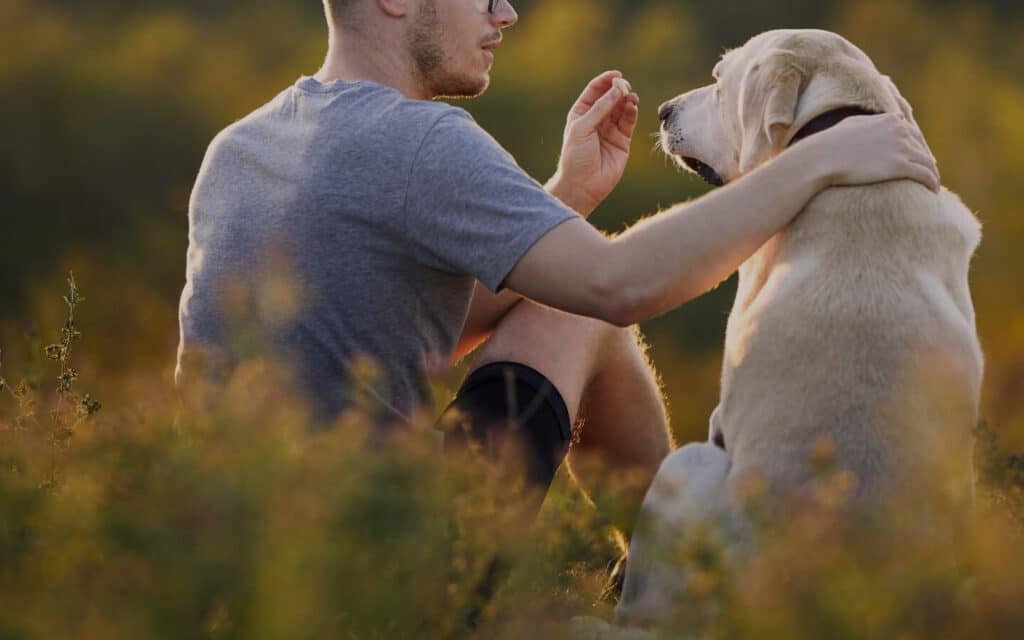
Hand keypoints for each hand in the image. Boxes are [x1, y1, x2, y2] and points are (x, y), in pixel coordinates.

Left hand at [551, 71, 639, 215]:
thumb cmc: (576, 157)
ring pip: (622, 108)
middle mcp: (596, 119)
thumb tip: (617, 90)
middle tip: (624, 87)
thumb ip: (600, 109)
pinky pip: (629, 122)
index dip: (605, 81)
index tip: (616, 75)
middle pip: (610, 97)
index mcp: (581, 114)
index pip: (594, 91)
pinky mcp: (622, 140)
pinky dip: (632, 113)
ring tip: (630, 97)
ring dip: (627, 100)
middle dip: (618, 90)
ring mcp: (610, 130)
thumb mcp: (583, 128)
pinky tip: (632, 107)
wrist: (582, 184)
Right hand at [809, 113, 940, 191]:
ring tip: (933, 183)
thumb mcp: (852, 124)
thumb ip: (868, 122)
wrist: (824, 157)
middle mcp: (900, 131)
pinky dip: (932, 182)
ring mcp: (901, 148)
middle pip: (921, 147)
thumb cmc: (832, 142)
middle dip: (925, 159)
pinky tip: (933, 190)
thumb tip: (872, 124)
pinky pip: (924, 174)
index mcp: (890, 120)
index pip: (911, 132)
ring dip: (932, 172)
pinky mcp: (900, 166)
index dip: (915, 146)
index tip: (917, 156)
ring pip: (927, 162)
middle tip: (929, 171)